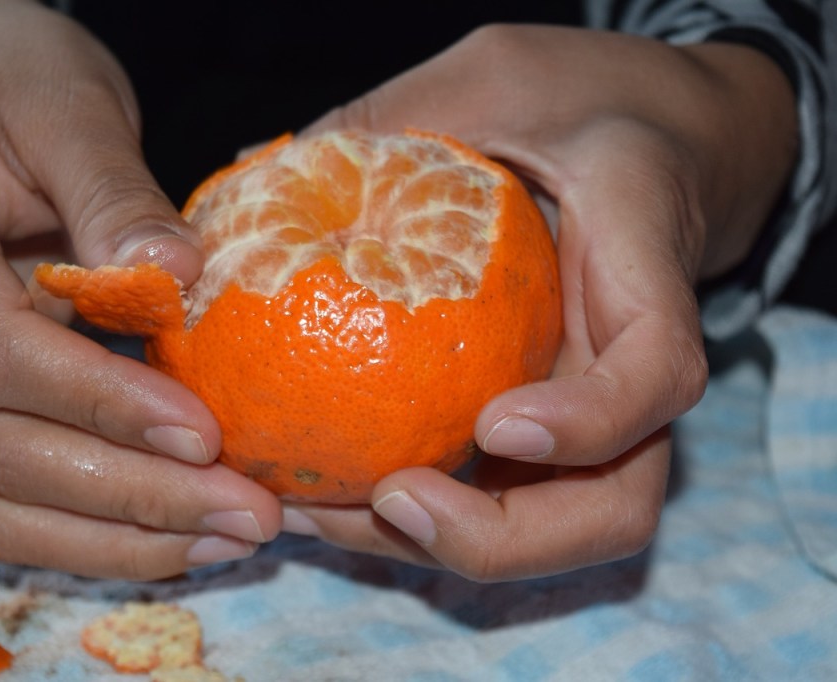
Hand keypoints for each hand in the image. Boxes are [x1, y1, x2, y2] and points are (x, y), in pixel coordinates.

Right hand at [0, 0, 280, 577]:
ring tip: (227, 538)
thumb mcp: (72, 109)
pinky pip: (5, 493)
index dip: (99, 403)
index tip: (205, 435)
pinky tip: (176, 532)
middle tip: (248, 515)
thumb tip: (177, 279)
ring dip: (114, 536)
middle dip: (130, 494)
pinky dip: (90, 527)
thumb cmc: (17, 84)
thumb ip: (118, 196)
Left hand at [284, 24, 796, 579]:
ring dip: (443, 546)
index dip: (593, 420)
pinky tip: (323, 493)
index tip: (497, 423)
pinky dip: (419, 518)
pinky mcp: (542, 419)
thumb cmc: (579, 99)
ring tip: (323, 515)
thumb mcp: (495, 76)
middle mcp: (623, 366)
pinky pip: (498, 494)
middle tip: (389, 499)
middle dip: (503, 537)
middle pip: (615, 505)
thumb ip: (400, 118)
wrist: (646, 137)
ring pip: (553, 525)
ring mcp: (585, 404)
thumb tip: (253, 162)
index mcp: (642, 272)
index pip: (657, 371)